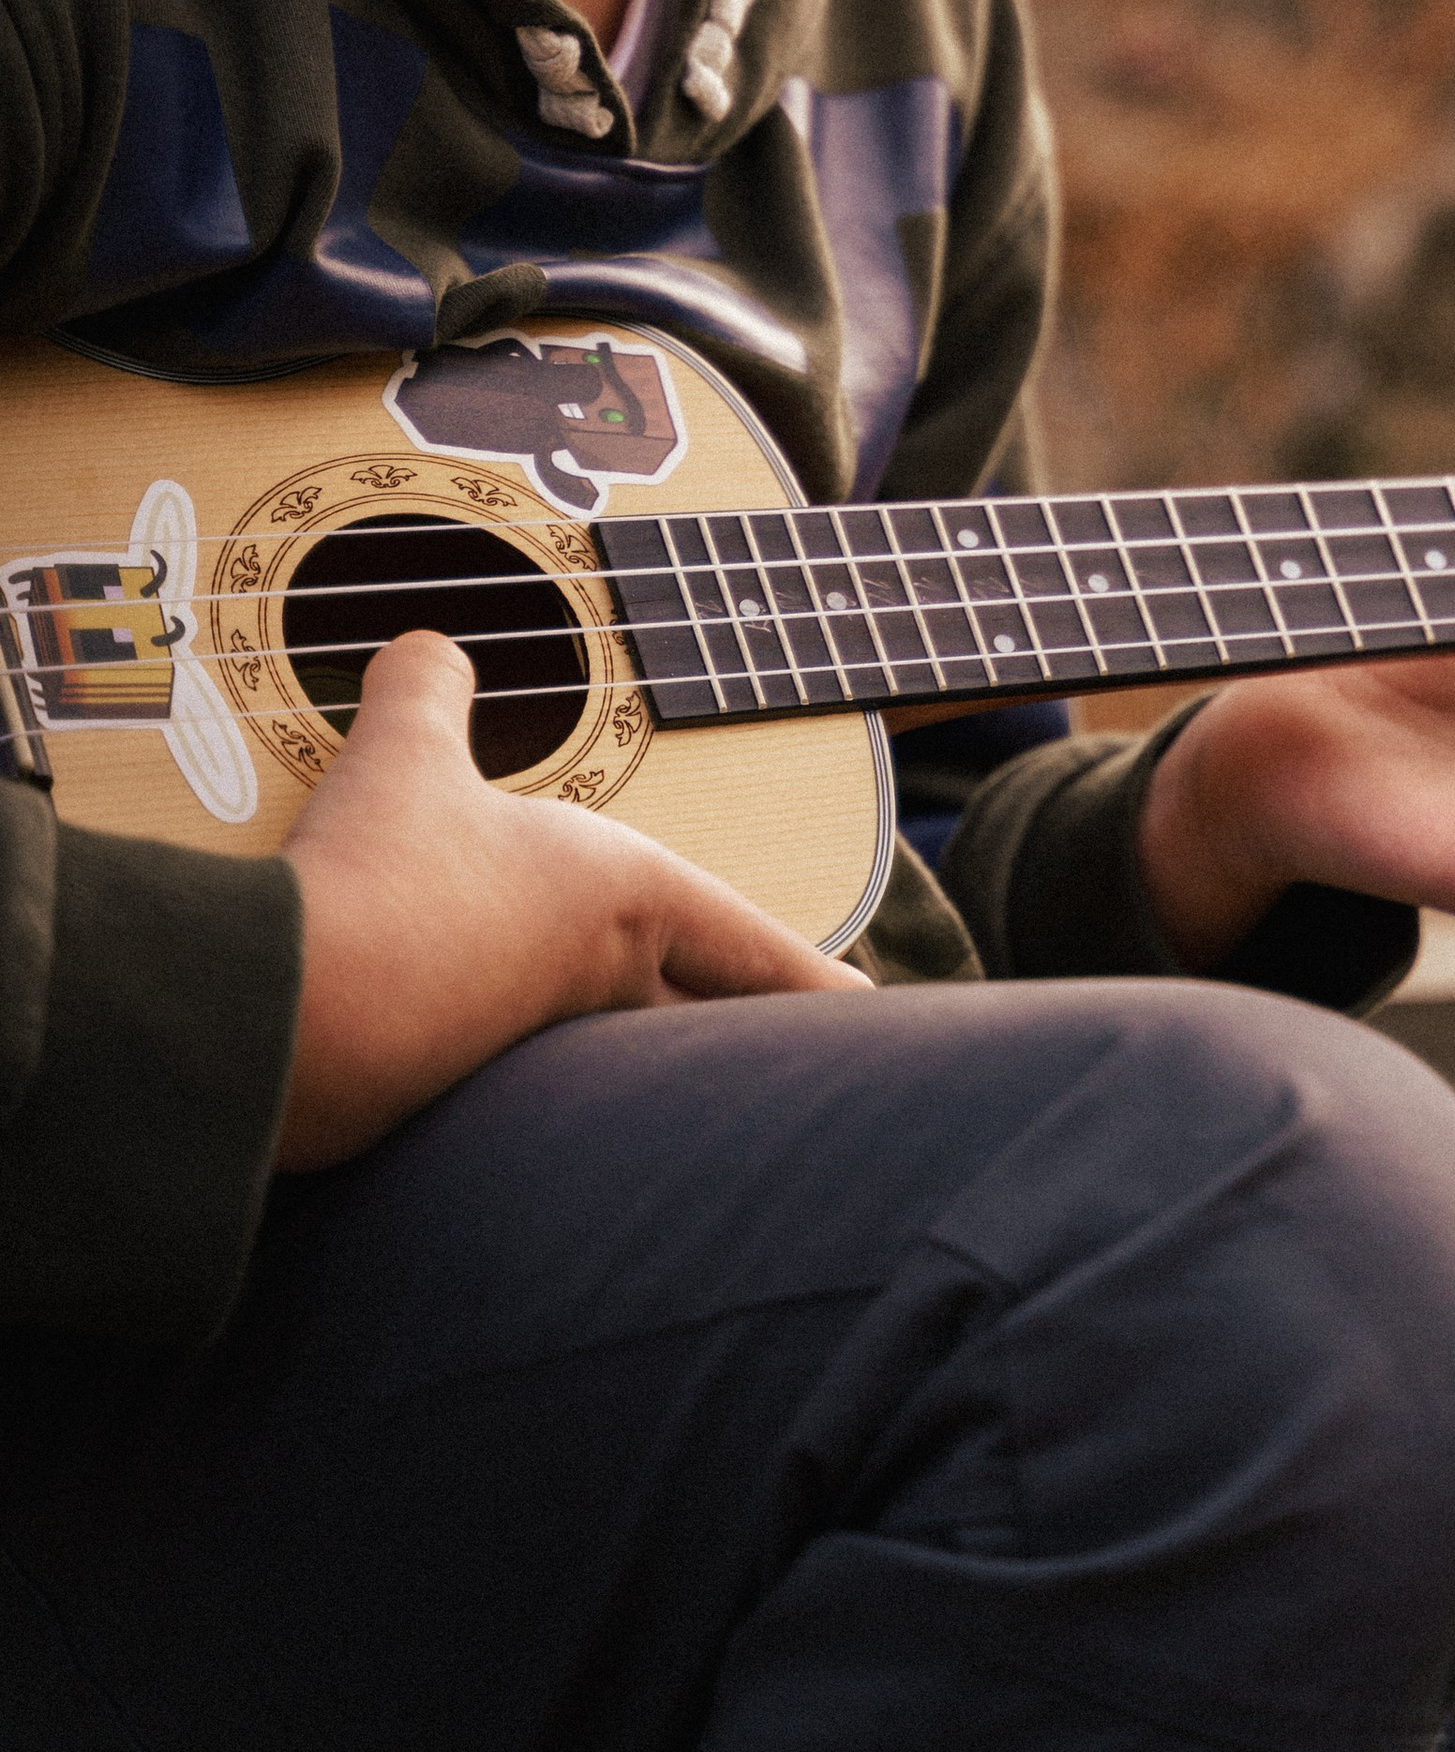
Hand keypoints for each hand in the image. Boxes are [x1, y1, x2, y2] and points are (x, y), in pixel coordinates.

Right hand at [277, 627, 864, 1168]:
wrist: (282, 1017)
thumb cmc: (373, 880)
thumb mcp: (402, 752)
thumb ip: (426, 688)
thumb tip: (429, 648)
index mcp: (626, 906)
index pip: (756, 950)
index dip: (819, 981)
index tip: (876, 1015)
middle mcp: (598, 988)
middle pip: (712, 1032)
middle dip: (755, 1045)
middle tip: (804, 1056)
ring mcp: (529, 1059)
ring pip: (621, 1071)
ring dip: (646, 1069)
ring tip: (669, 1070)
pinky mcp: (453, 1103)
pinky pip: (520, 1097)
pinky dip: (534, 1088)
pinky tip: (506, 1079)